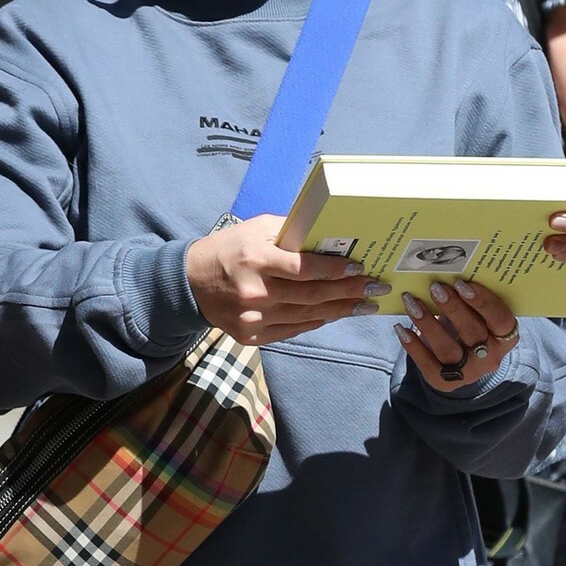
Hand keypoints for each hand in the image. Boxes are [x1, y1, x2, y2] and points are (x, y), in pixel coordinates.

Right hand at [185, 213, 385, 346]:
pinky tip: (334, 314)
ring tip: (363, 305)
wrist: (190, 283)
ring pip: (307, 316)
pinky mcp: (251, 336)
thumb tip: (330, 235)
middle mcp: (255, 292)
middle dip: (348, 292)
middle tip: (375, 289)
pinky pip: (292, 330)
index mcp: (256, 260)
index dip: (335, 271)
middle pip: (312, 295)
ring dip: (339, 311)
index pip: (305, 269)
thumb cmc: (228, 249)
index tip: (360, 269)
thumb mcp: (256, 229)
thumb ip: (291, 232)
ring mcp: (253, 319)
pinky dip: (316, 322)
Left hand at [395, 278, 519, 390]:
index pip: (501, 319)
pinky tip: (401, 328)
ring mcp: (468, 373)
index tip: (462, 283)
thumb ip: (469, 299)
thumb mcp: (477, 315)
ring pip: (448, 349)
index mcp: (505, 337)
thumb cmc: (470, 327)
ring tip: (412, 303)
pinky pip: (427, 364)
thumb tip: (444, 270)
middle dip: (453, 308)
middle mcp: (490, 357)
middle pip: (473, 332)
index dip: (483, 302)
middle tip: (435, 287)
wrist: (460, 363)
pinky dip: (413, 345)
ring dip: (428, 324)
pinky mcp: (444, 382)